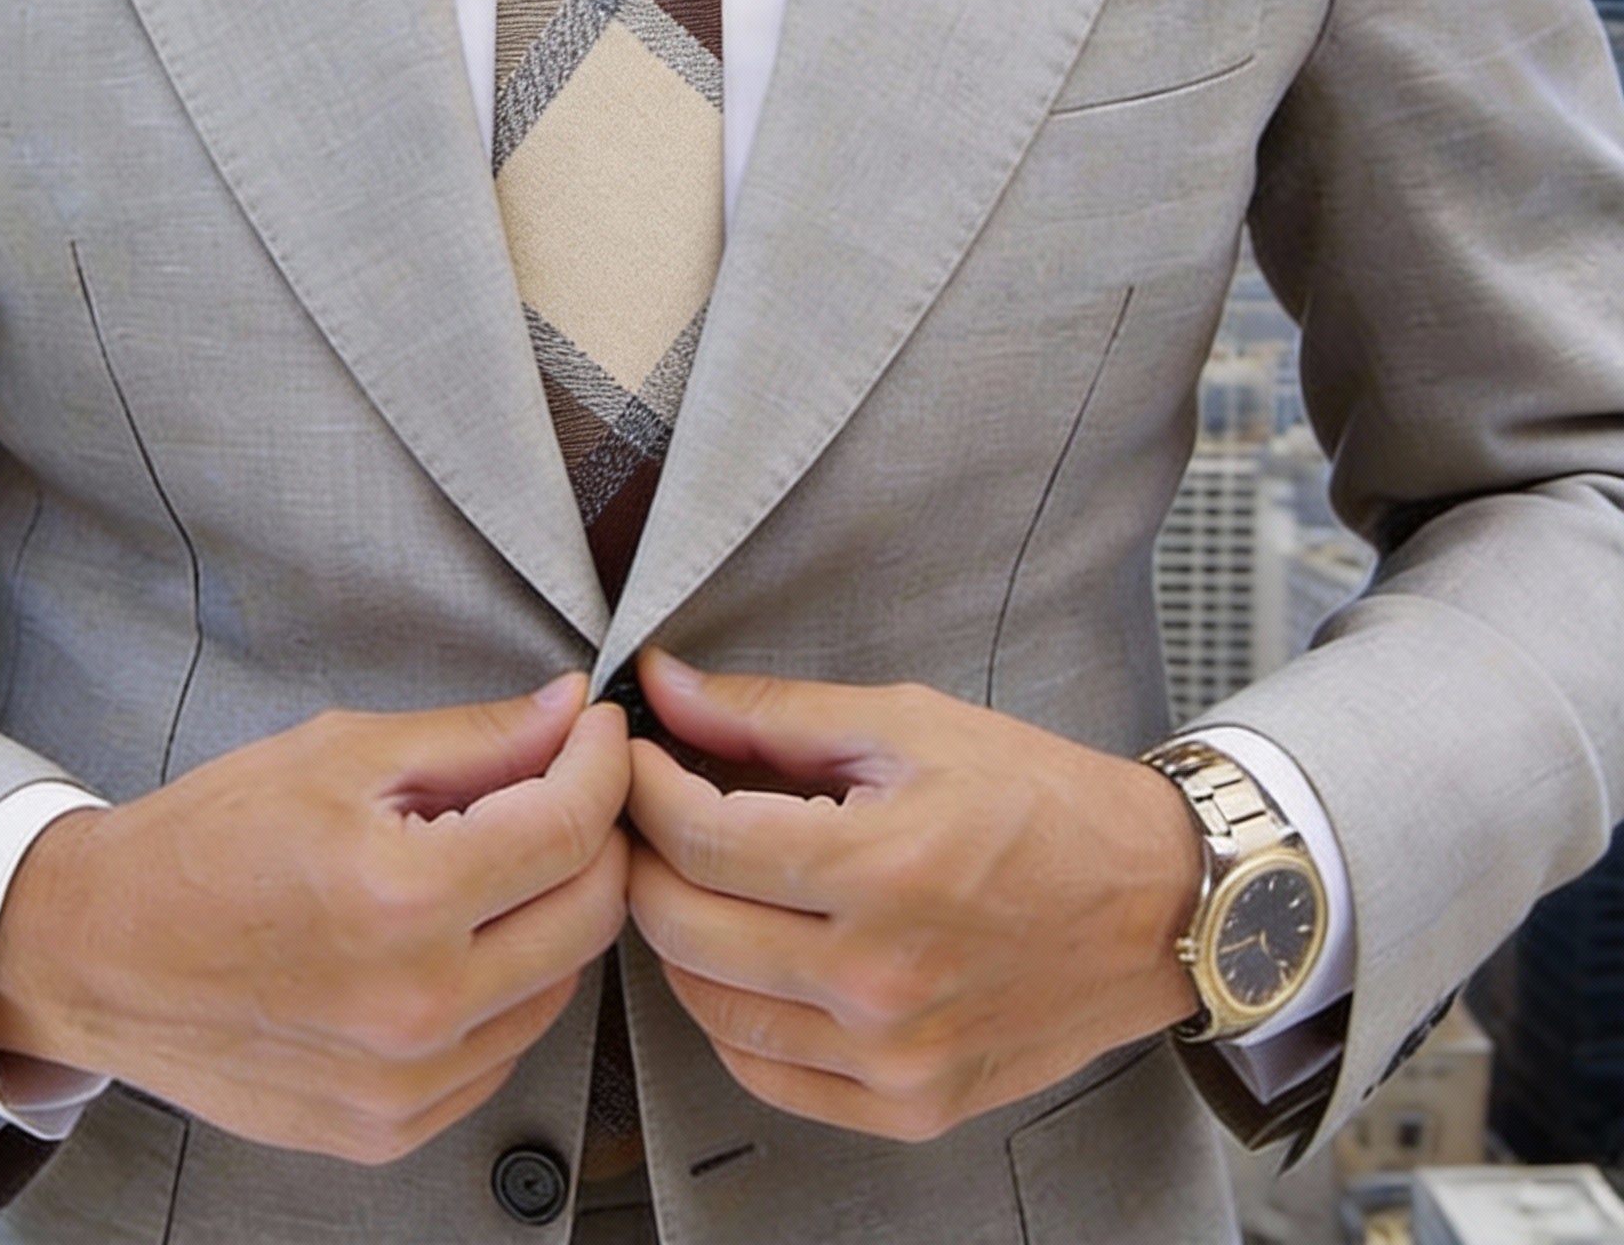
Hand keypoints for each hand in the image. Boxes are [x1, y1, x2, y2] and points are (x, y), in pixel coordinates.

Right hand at [0, 675, 629, 1163]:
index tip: (598, 733)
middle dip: (596, 833)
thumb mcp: (341, 754)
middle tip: (564, 786)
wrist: (101, 952)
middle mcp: (414, 1005)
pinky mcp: (390, 1128)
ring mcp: (404, 1083)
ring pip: (561, 984)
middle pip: (591, 912)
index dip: (603, 763)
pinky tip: (457, 937)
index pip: (571, 827)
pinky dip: (506, 985)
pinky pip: (504, 1048)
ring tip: (495, 861)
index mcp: (401, 898)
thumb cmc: (205, 845)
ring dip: (554, 911)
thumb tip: (568, 713)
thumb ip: (475, 737)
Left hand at [624, 648, 1201, 1143]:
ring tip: (695, 877)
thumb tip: (665, 687)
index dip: (643, 787)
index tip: (636, 756)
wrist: (1155, 903)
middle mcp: (880, 979)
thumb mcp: (908, 724)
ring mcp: (892, 1057)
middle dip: (644, 855)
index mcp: (881, 870)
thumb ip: (772, 713)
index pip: (698, 838)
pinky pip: (765, 1074)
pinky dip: (728, 1014)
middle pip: (683, 926)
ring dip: (677, 935)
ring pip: (708, 1007)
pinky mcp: (908, 1105)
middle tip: (649, 811)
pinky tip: (743, 956)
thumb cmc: (1042, 803)